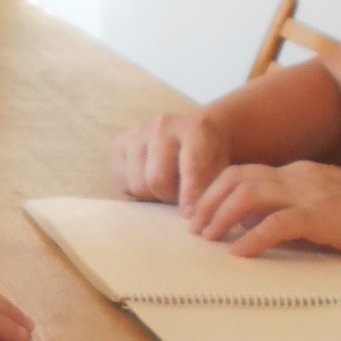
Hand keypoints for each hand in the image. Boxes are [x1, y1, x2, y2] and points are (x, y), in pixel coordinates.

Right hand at [111, 110, 229, 209]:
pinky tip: (149, 180)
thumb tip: (187, 212)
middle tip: (178, 197)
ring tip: (166, 187)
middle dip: (168, 196)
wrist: (191, 132)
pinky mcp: (119, 143)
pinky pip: (123, 183)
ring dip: (152, 195)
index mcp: (195, 128)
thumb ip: (208, 187)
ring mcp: (137, 132)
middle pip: (157, 179)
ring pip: (137, 184)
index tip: (189, 214)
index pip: (191, 167)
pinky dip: (137, 190)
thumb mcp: (221, 167)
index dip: (190, 195)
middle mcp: (163, 125)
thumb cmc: (209, 154)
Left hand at [188, 159, 340, 254]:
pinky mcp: (323, 216)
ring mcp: (312, 194)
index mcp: (297, 174)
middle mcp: (301, 178)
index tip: (198, 214)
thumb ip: (282, 211)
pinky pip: (279, 223)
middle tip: (195, 228)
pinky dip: (253, 237)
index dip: (214, 191)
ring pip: (251, 194)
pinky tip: (240, 253)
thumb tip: (243, 225)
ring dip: (222, 216)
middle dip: (209, 202)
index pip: (243, 172)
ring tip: (209, 238)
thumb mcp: (315, 210)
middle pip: (239, 178)